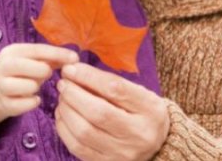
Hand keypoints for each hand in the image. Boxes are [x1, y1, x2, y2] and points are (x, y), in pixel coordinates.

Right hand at [0, 43, 78, 125]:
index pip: (38, 49)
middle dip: (44, 71)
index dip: (58, 53)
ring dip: (36, 87)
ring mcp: (1, 86)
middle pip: (32, 66)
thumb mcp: (31, 62)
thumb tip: (74, 58)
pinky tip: (33, 99)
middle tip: (48, 74)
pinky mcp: (4, 104)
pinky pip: (26, 104)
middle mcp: (3, 67)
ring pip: (29, 86)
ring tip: (34, 86)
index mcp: (11, 52)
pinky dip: (33, 102)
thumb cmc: (21, 74)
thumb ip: (51, 59)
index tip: (75, 58)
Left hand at [55, 63, 169, 160]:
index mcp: (150, 109)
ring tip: (63, 98)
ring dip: (66, 110)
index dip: (88, 76)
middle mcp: (138, 134)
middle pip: (98, 112)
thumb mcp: (137, 92)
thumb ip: (109, 82)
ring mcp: (122, 153)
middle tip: (63, 83)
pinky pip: (77, 147)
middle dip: (73, 94)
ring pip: (84, 132)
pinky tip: (63, 115)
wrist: (158, 146)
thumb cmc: (142, 112)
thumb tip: (73, 71)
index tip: (70, 68)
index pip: (116, 89)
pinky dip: (64, 128)